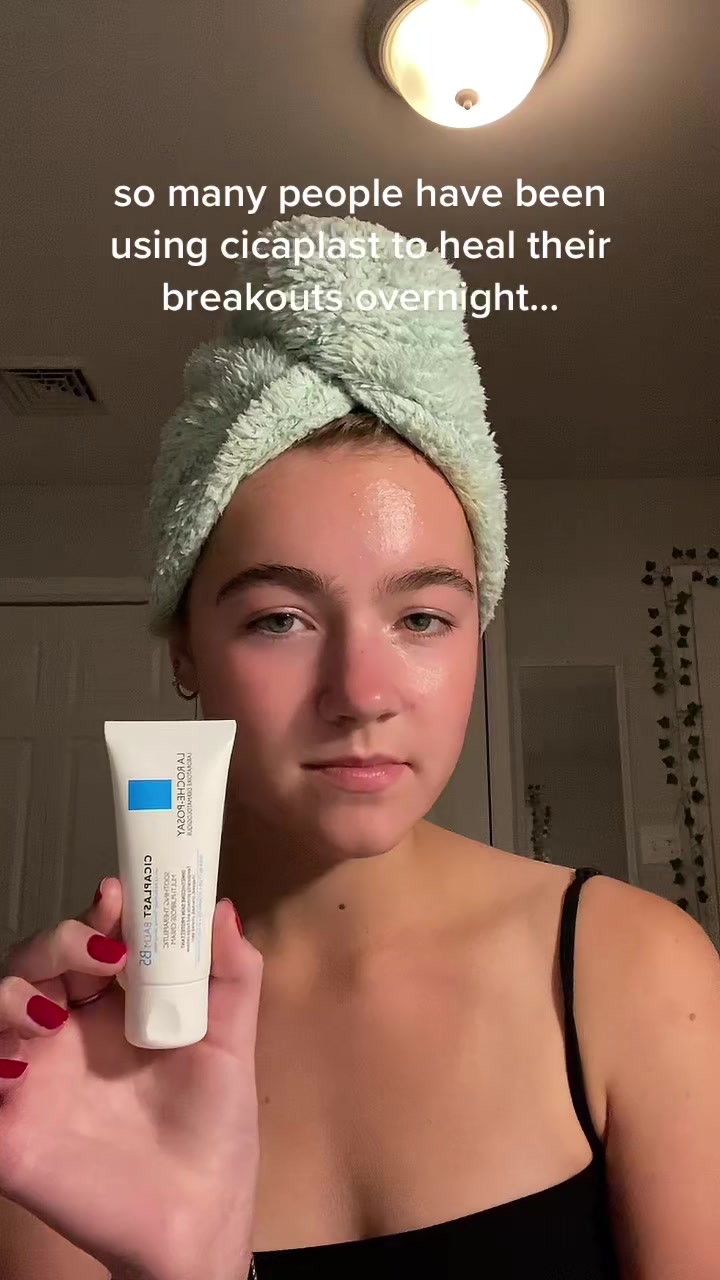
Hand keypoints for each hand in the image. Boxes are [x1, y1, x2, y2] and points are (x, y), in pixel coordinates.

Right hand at [0, 880, 261, 1279]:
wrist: (198, 1219)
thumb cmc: (213, 1131)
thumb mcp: (231, 1045)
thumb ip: (233, 975)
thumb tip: (222, 908)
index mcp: (115, 1006)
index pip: (91, 940)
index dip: (98, 913)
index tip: (118, 897)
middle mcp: (68, 1031)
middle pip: (36, 961)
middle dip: (60, 940)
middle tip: (102, 951)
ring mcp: (36, 1076)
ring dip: (13, 994)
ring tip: (53, 1013)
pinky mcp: (11, 1129)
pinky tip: (18, 1067)